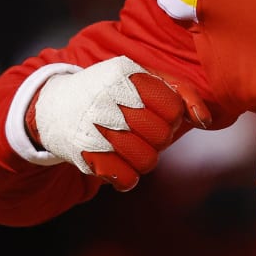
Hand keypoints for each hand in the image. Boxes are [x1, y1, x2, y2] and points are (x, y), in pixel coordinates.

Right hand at [28, 56, 208, 191]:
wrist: (52, 106)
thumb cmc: (109, 93)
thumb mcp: (139, 78)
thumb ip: (178, 91)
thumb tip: (204, 119)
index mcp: (128, 74)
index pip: (173, 109)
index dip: (170, 117)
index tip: (154, 115)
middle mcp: (110, 98)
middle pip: (163, 136)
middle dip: (157, 139)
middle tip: (139, 133)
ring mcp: (96, 126)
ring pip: (148, 161)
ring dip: (142, 159)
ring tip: (127, 148)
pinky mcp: (85, 154)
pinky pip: (127, 180)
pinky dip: (126, 179)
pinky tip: (116, 166)